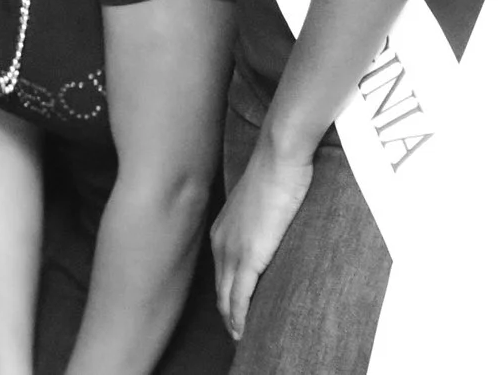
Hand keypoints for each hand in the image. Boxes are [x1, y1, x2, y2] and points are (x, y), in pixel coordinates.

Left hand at [212, 136, 312, 340]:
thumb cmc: (275, 174)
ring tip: (241, 338)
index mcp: (221, 231)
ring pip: (227, 298)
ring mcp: (232, 251)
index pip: (220, 274)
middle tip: (236, 334)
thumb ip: (257, 223)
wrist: (278, 159)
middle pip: (219, 290)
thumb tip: (268, 234)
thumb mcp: (259, 204)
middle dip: (226, 314)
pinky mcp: (248, 256)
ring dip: (232, 321)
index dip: (226, 295)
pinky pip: (240, 296)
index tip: (232, 313)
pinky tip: (242, 332)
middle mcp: (220, 243)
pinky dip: (240, 317)